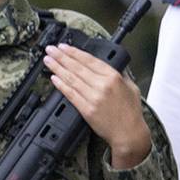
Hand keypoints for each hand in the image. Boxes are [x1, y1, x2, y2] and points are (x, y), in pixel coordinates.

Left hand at [44, 43, 150, 169]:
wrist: (129, 133)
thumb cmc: (131, 112)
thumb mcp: (131, 87)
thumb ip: (119, 75)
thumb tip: (107, 66)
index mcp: (114, 77)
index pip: (90, 60)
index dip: (74, 52)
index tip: (64, 47)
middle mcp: (102, 85)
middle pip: (77, 67)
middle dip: (61, 57)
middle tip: (50, 50)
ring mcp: (93, 97)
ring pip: (71, 79)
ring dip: (57, 68)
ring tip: (48, 61)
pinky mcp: (86, 109)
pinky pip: (70, 94)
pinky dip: (61, 85)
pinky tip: (53, 78)